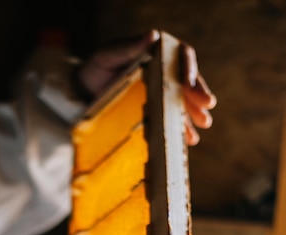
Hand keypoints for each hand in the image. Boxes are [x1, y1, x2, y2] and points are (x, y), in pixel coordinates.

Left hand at [78, 31, 215, 145]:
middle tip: (207, 107)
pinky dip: (181, 129)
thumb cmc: (97, 69)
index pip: (182, 58)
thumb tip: (153, 35)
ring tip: (202, 126)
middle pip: (188, 81)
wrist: (85, 93)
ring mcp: (163, 93)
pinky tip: (188, 140)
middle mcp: (166, 72)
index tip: (190, 87)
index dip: (190, 72)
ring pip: (184, 102)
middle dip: (198, 94)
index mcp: (159, 53)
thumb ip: (129, 47)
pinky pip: (173, 119)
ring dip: (194, 114)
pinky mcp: (157, 111)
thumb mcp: (109, 55)